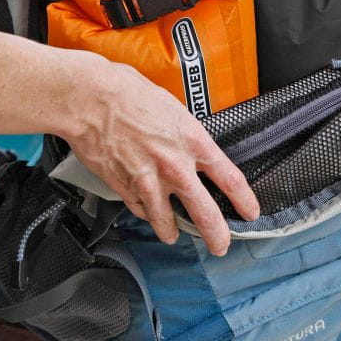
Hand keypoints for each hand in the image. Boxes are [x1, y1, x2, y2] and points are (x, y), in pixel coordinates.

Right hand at [65, 55, 259, 255]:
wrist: (90, 100)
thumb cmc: (128, 94)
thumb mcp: (173, 108)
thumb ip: (185, 135)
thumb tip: (193, 147)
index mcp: (194, 142)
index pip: (231, 180)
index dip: (244, 201)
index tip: (250, 212)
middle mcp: (176, 166)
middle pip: (206, 214)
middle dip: (217, 236)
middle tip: (221, 246)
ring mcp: (150, 182)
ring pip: (167, 222)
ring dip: (171, 232)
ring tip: (173, 236)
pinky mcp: (125, 189)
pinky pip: (140, 210)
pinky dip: (144, 213)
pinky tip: (146, 212)